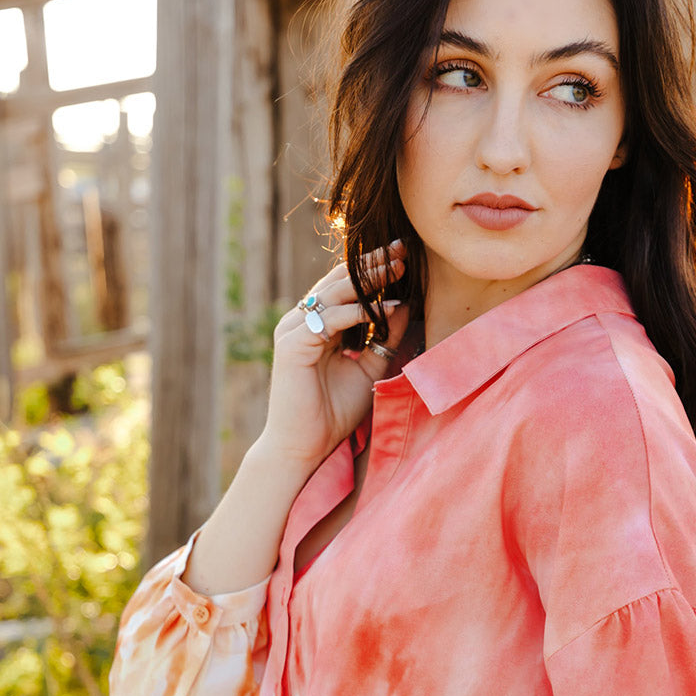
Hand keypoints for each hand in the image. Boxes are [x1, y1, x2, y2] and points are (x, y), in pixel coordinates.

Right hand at [260, 242, 409, 471]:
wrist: (306, 446)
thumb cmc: (334, 412)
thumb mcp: (370, 369)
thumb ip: (384, 338)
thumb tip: (404, 304)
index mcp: (317, 324)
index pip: (345, 287)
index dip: (372, 270)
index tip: (403, 257)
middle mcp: (301, 321)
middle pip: (338, 282)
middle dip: (371, 265)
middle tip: (401, 250)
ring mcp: (293, 330)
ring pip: (332, 294)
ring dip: (366, 281)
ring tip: (396, 269)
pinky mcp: (291, 345)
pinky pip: (327, 319)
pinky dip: (355, 312)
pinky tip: (381, 307)